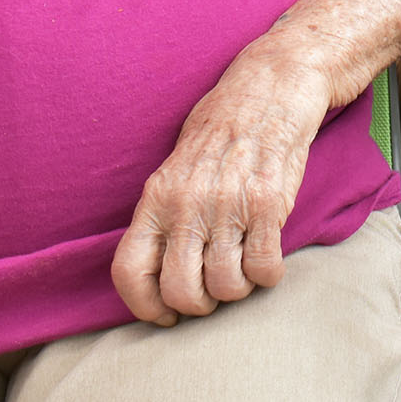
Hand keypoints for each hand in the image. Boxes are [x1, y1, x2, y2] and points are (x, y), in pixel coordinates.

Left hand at [111, 45, 331, 321]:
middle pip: (181, 291)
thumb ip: (164, 215)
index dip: (144, 307)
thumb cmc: (222, 129)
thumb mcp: (176, 168)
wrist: (270, 87)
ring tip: (243, 268)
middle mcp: (187, 203)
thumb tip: (156, 270)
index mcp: (156, 197)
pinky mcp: (268, 203)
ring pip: (225, 285)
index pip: (129, 270)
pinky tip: (268, 259)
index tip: (165, 314)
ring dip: (238, 289)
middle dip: (200, 305)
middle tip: (213, 292)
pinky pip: (263, 268)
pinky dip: (268, 275)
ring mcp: (228, 204)